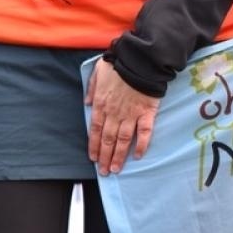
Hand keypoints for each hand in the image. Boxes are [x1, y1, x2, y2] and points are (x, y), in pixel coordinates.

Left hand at [85, 59, 158, 175]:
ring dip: (118, 156)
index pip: (95, 129)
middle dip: (105, 157)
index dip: (94, 145)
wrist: (140, 60)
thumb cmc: (119, 63)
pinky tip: (138, 156)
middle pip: (108, 139)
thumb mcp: (98, 71)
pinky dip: (142, 145)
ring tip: (116, 169)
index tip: (93, 158)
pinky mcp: (146, 113)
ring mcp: (131, 114)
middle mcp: (114, 113)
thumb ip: (91, 88)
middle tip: (104, 171)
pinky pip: (144, 133)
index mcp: (101, 103)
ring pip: (123, 140)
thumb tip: (86, 102)